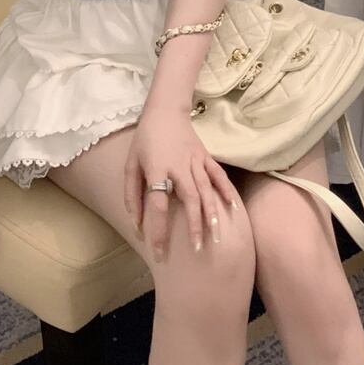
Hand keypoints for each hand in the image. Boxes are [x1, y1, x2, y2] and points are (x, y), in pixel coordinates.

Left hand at [125, 107, 240, 261]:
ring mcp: (195, 160)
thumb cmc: (145, 141)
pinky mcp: (205, 156)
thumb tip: (137, 224)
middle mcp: (178, 165)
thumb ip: (131, 195)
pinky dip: (226, 190)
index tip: (159, 252)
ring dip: (212, 213)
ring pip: (206, 189)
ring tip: (217, 236)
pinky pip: (218, 174)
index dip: (158, 229)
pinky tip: (232, 208)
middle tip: (199, 249)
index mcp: (156, 168)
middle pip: (189, 198)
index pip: (158, 203)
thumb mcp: (130, 165)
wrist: (165, 112)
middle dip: (194, 225)